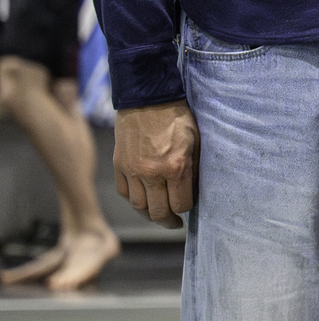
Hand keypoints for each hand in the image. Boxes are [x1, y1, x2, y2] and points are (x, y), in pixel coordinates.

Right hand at [114, 101, 199, 228]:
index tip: (189, 207)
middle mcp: (152, 173)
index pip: (181, 204)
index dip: (187, 209)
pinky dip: (134, 199)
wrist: (147, 98)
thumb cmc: (177, 117)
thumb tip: (193, 191)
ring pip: (139, 206)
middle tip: (175, 222)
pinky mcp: (119, 165)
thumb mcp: (196, 140)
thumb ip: (194, 168)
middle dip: (169, 220)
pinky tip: (144, 197)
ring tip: (159, 213)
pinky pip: (125, 193)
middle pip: (159, 212)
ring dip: (150, 213)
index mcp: (175, 166)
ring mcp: (133, 170)